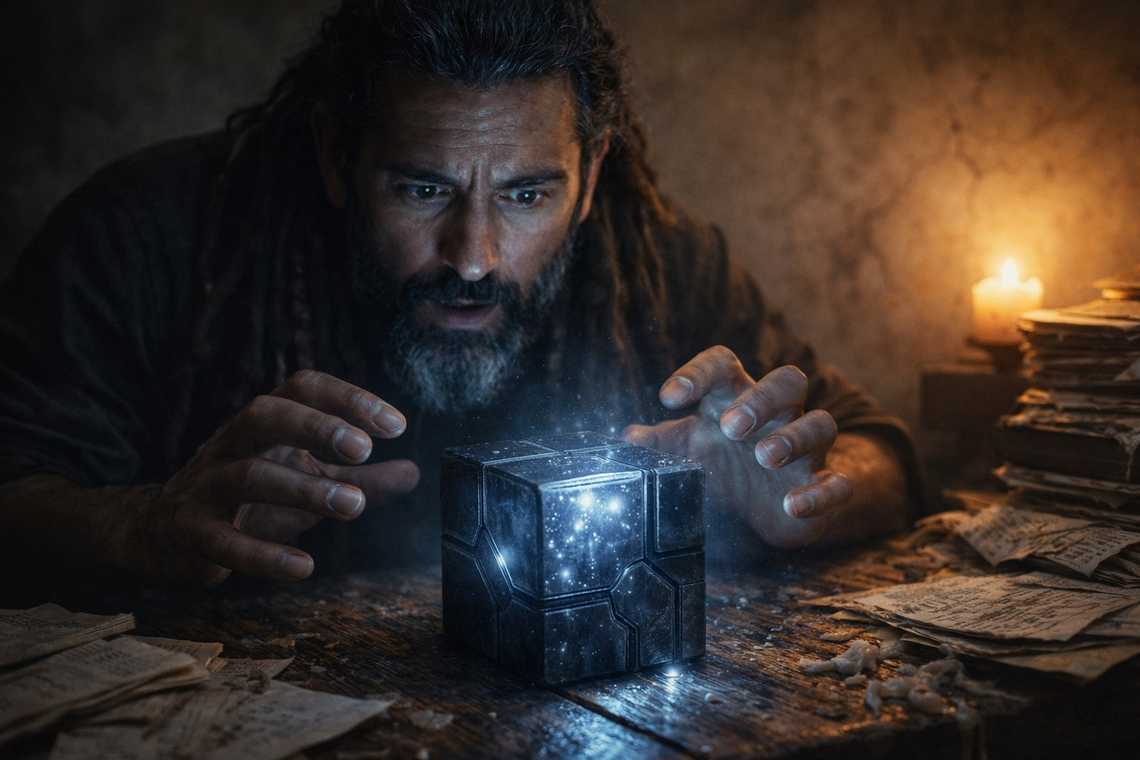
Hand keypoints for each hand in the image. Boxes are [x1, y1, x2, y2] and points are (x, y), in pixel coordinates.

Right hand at [135, 370, 418, 584]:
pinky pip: (223, 541)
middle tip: (364, 449)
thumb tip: (414, 471)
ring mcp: (206, 486)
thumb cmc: (249, 500)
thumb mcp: (305, 479)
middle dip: (316, 427)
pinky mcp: (190, 533)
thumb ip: (358, 476)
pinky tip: (304, 568)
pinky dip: (263, 555)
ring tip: (354, 505)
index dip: (348, 398)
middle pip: (266, 415)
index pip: (303, 389)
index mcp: (264, 423)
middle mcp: (232, 444)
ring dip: (303, 489)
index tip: (396, 425)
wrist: (160, 534)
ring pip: (248, 476)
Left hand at [624, 346, 851, 548]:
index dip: (697, 372)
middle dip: (762, 399)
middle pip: (788, 381)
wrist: (763, 510)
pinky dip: (820, 493)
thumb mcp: (684, 452)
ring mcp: (805, 451)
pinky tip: (792, 504)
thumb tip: (626, 439)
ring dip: (795, 438)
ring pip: (821, 423)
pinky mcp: (823, 486)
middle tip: (730, 427)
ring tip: (764, 457)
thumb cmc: (719, 466)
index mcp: (735, 398)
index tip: (668, 398)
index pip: (723, 364)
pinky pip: (838, 482)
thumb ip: (658, 445)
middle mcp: (777, 417)